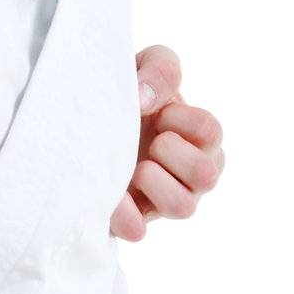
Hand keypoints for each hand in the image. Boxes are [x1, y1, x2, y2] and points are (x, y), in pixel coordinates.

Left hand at [110, 45, 225, 241]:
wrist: (83, 113)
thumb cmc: (129, 89)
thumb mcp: (147, 64)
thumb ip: (159, 70)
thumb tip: (145, 100)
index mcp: (196, 135)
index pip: (210, 132)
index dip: (183, 120)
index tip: (161, 113)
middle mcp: (187, 171)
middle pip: (207, 175)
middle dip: (175, 153)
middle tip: (152, 141)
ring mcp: (161, 197)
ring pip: (184, 207)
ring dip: (158, 183)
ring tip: (137, 167)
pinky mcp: (131, 216)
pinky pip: (139, 229)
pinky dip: (127, 217)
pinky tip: (114, 199)